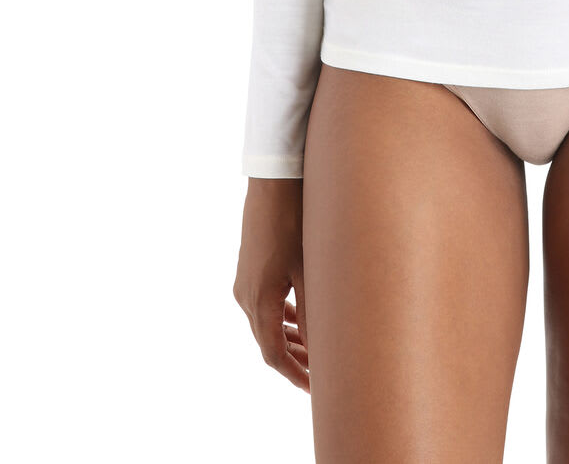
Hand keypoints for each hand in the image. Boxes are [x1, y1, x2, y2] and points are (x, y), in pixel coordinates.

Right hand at [234, 178, 309, 392]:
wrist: (273, 179)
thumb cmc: (294, 219)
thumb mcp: (309, 267)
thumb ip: (314, 311)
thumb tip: (324, 348)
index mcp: (259, 301)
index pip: (274, 355)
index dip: (295, 375)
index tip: (316, 389)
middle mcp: (245, 296)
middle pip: (269, 342)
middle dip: (295, 360)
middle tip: (321, 375)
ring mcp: (244, 282)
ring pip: (266, 323)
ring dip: (289, 338)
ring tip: (315, 350)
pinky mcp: (249, 269)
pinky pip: (264, 304)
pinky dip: (282, 317)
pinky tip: (300, 317)